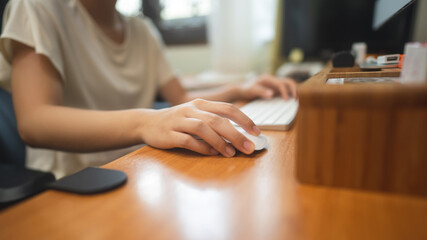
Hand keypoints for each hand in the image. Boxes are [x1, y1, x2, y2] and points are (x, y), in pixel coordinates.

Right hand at [140, 99, 260, 156]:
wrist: (147, 123)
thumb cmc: (177, 121)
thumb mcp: (196, 115)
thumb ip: (215, 122)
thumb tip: (239, 136)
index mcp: (201, 104)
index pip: (228, 108)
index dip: (244, 120)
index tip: (257, 132)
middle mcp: (191, 110)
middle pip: (218, 120)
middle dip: (236, 134)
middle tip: (248, 147)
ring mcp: (179, 121)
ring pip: (203, 128)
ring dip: (219, 142)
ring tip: (230, 153)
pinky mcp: (169, 134)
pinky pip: (187, 140)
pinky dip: (201, 147)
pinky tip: (211, 154)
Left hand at [239, 75, 297, 100]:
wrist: (243, 89)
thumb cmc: (246, 89)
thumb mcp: (252, 90)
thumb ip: (261, 92)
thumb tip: (272, 94)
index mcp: (268, 78)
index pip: (280, 84)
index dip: (285, 92)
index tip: (287, 100)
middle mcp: (273, 79)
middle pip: (288, 81)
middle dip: (294, 89)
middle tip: (296, 99)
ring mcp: (275, 83)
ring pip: (288, 84)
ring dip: (293, 90)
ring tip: (297, 100)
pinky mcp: (275, 88)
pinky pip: (285, 89)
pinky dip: (290, 93)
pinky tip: (292, 100)